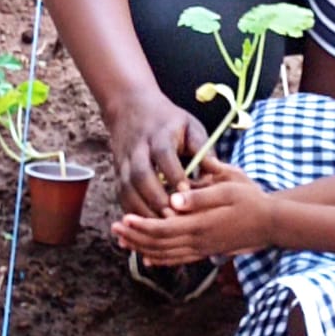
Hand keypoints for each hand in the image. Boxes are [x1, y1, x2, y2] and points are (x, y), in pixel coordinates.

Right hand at [104, 90, 208, 219]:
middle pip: (140, 175)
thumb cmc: (170, 121)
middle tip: (172, 218)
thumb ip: (203, 148)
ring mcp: (123, 162)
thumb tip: (217, 172)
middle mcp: (138, 149)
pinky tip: (144, 228)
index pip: (164, 155)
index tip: (187, 194)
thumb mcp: (191, 126)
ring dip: (141, 209)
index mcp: (159, 135)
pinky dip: (131, 213)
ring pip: (127, 188)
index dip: (174, 175)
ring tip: (159, 228)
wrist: (131, 107)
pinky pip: (121, 196)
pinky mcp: (117, 173)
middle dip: (155, 198)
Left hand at [111, 155, 270, 264]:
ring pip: (165, 255)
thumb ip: (201, 195)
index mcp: (200, 224)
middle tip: (114, 229)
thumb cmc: (250, 199)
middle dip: (135, 237)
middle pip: (159, 244)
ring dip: (142, 249)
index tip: (122, 218)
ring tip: (123, 242)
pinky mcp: (206, 251)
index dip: (141, 225)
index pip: (163, 228)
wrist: (271, 222)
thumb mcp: (228, 188)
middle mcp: (199, 241)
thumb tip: (174, 200)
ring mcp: (202, 249)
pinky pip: (178, 259)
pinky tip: (148, 259)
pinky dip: (160, 260)